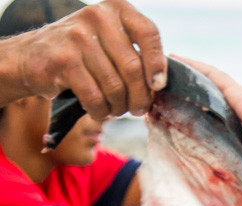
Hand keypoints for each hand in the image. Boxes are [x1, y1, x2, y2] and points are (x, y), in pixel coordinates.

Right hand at [13, 0, 164, 117]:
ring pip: (115, 86)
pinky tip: (99, 111)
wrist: (31, 55)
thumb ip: (136, 51)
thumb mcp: (111, 39)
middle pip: (133, 68)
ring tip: (117, 109)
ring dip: (120, 106)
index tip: (158, 85)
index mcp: (116, 8)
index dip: (158, 64)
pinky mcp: (63, 60)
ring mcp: (78, 37)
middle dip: (140, 96)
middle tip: (138, 108)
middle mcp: (97, 16)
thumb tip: (160, 84)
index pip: (148, 33)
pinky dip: (100, 110)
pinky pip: (95, 96)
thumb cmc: (83, 52)